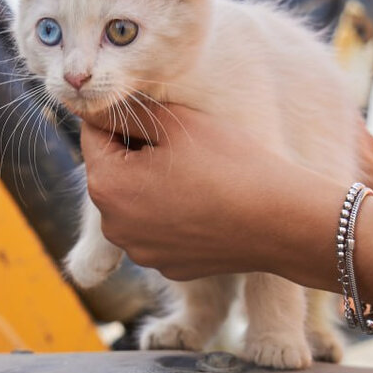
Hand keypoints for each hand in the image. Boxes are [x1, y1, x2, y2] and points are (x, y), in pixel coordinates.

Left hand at [79, 103, 372, 307]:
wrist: (280, 220)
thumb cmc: (229, 164)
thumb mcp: (174, 123)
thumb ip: (125, 113)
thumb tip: (92, 105)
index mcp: (106, 186)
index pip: (93, 134)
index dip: (123, 116)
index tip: (157, 114)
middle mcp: (113, 226)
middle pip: (112, 171)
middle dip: (136, 152)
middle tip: (182, 141)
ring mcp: (141, 252)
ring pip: (135, 202)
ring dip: (153, 183)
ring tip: (198, 172)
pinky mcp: (168, 267)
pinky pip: (159, 229)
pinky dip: (174, 213)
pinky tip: (207, 202)